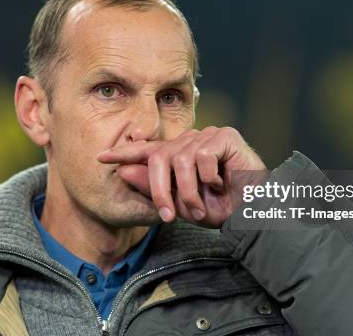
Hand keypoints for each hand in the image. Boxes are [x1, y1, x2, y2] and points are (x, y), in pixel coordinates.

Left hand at [97, 126, 266, 227]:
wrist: (251, 214)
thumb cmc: (219, 208)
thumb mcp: (180, 204)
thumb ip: (153, 187)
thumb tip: (124, 172)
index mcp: (178, 155)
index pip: (147, 150)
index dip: (125, 153)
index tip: (101, 158)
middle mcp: (190, 142)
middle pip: (160, 157)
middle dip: (159, 190)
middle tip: (168, 216)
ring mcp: (208, 136)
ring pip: (181, 160)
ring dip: (188, 192)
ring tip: (201, 209)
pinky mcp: (225, 136)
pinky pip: (203, 156)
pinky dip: (208, 178)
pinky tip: (221, 185)